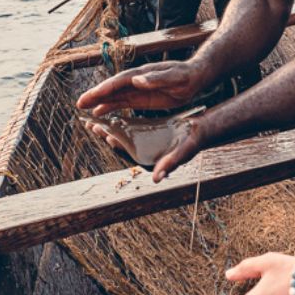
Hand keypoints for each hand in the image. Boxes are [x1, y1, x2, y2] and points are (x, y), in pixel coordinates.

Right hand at [76, 60, 206, 115]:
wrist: (196, 76)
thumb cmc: (186, 75)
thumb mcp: (175, 77)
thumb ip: (156, 78)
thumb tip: (136, 79)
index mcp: (142, 75)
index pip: (119, 82)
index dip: (104, 89)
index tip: (91, 96)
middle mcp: (136, 80)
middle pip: (112, 88)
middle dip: (95, 95)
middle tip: (79, 104)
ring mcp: (137, 89)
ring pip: (114, 96)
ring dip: (99, 102)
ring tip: (84, 110)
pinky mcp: (141, 97)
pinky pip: (122, 103)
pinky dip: (110, 107)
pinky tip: (100, 113)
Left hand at [80, 114, 205, 181]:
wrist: (200, 131)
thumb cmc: (193, 143)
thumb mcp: (183, 152)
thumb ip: (170, 164)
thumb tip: (156, 179)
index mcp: (149, 160)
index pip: (128, 153)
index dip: (117, 144)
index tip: (107, 135)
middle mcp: (144, 153)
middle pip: (122, 145)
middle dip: (107, 135)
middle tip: (93, 126)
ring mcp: (144, 144)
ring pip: (123, 137)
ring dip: (110, 129)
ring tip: (96, 121)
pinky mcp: (146, 134)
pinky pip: (129, 130)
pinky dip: (120, 124)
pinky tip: (113, 116)